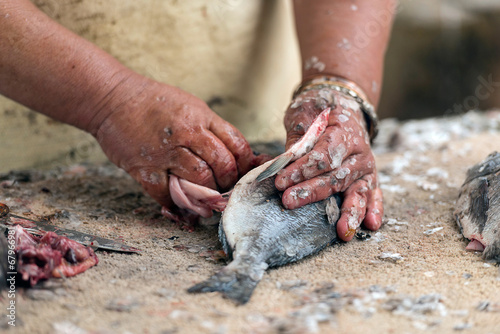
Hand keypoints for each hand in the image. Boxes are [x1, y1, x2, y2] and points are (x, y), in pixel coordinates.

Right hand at [88, 76, 257, 209]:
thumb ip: (210, 128)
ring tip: (207, 199)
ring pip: (200, 180)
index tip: (241, 173)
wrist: (112, 98)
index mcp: (202, 118)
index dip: (244, 164)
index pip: (236, 144)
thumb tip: (232, 153)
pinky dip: (176, 203)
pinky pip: (167, 194)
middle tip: (225, 189)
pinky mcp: (145, 169)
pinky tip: (180, 203)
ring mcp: (166, 152)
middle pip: (222, 164)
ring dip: (207, 195)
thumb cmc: (153, 102)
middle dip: (228, 182)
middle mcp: (188, 134)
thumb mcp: (190, 106)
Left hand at [276, 88, 382, 240]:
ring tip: (343, 232)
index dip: (302, 169)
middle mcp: (358, 152)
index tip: (281, 181)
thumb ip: (297, 142)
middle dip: (312, 192)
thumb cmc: (318, 113)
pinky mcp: (368, 179)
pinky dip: (374, 210)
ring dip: (349, 212)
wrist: (343, 107)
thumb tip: (279, 165)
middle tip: (290, 202)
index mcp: (343, 132)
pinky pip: (374, 195)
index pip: (323, 155)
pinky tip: (371, 225)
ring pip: (357, 191)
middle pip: (336, 176)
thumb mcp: (303, 117)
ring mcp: (366, 167)